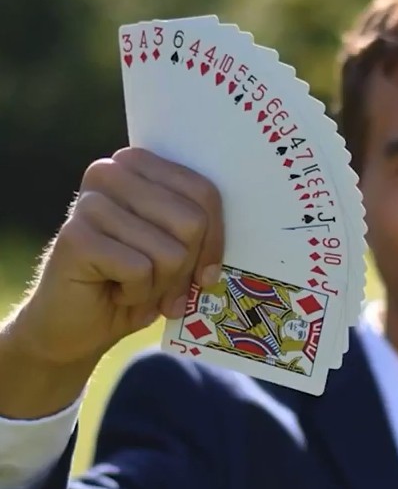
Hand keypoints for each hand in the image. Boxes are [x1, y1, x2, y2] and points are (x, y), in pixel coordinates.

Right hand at [13, 147, 223, 366]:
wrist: (79, 324)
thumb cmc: (135, 281)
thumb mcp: (178, 250)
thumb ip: (201, 232)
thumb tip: (232, 247)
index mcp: (139, 163)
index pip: (204, 193)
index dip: (214, 241)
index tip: (206, 273)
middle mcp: (111, 172)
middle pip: (192, 222)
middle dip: (187, 268)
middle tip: (166, 287)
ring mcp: (91, 203)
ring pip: (170, 251)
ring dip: (161, 285)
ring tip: (136, 287)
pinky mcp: (75, 236)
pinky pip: (140, 270)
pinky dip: (138, 294)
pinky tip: (115, 292)